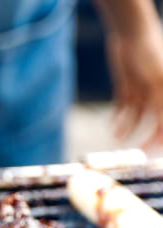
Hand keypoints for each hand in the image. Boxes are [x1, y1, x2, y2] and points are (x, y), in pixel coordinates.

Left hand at [106, 22, 162, 148]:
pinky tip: (111, 126)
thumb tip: (162, 127)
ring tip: (116, 136)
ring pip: (136, 115)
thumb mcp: (157, 83)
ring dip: (127, 127)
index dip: (160, 136)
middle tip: (130, 149)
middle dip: (142, 135)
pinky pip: (123, 106)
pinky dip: (118, 117)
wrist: (131, 34)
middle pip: (152, 120)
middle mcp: (158, 93)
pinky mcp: (128, 85)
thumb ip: (161, 106)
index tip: (149, 150)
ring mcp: (143, 90)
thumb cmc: (151, 55)